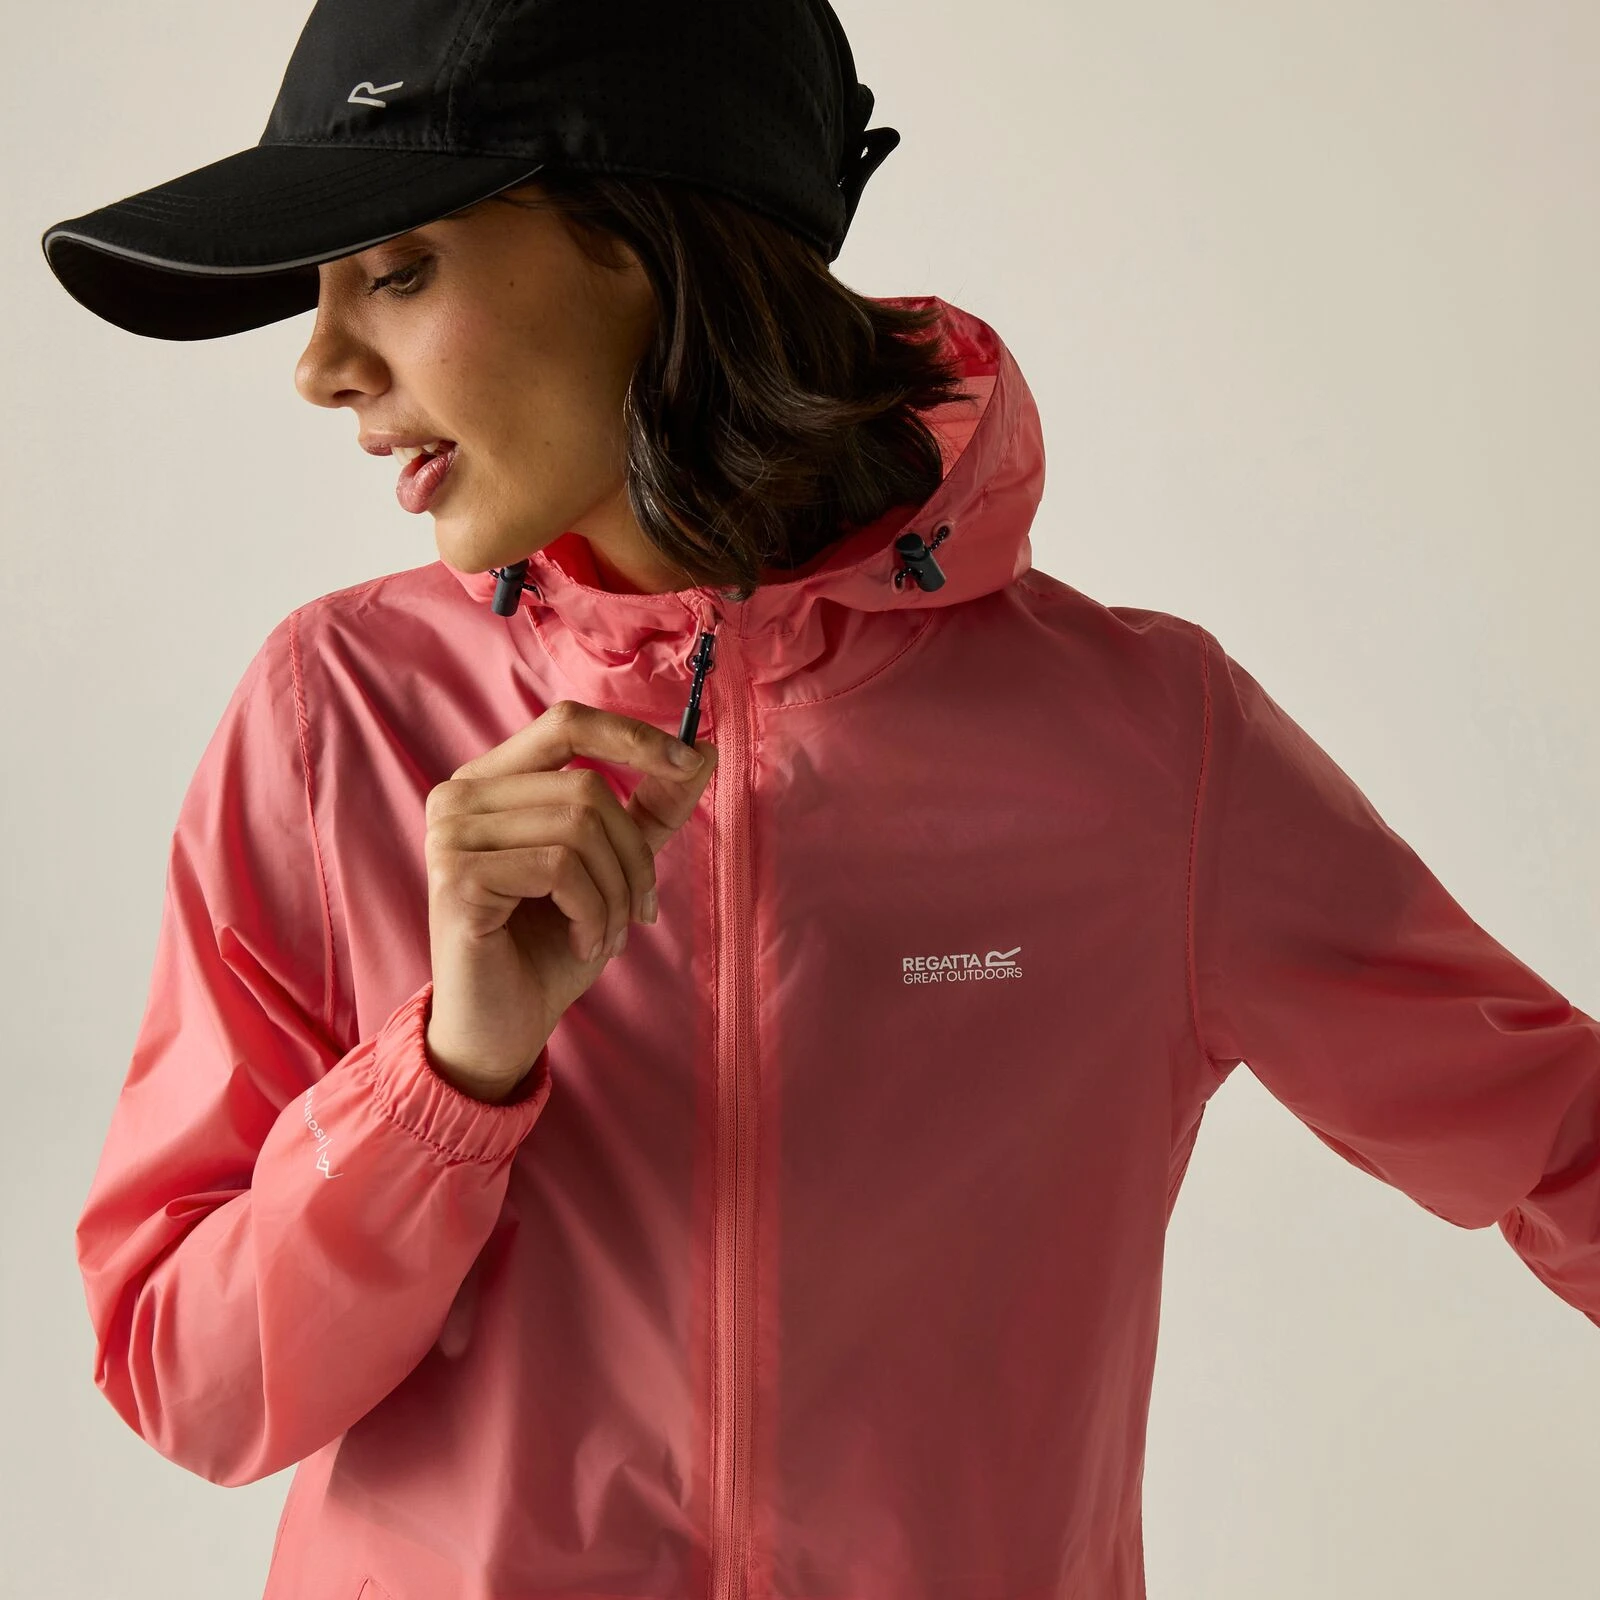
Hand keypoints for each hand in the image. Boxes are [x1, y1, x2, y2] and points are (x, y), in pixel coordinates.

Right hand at [421, 700, 716, 1100]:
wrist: (505, 1023)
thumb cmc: (551, 943)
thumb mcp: (613, 867)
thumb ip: (651, 808)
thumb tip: (702, 750)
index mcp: (491, 781)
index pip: (566, 724)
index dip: (633, 738)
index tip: (690, 764)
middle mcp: (459, 796)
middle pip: (587, 789)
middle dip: (634, 857)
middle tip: (639, 912)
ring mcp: (451, 833)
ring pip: (580, 828)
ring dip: (615, 893)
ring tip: (607, 935)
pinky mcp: (458, 876)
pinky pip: (561, 868)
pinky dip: (592, 913)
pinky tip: (580, 943)